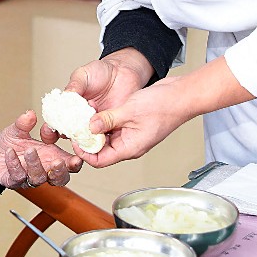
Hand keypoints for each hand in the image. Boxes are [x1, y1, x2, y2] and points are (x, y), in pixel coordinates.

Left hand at [0, 110, 81, 187]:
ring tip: (29, 150)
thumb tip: (30, 114)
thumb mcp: (17, 130)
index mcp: (51, 157)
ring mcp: (28, 177)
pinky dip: (14, 164)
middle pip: (60, 179)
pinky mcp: (12, 181)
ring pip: (38, 178)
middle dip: (60, 172)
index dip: (75, 164)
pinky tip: (10, 153)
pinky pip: (16, 176)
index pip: (69, 165)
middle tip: (57, 161)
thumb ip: (25, 124)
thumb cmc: (10, 143)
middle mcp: (43, 170)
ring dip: (35, 165)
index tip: (77, 158)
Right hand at [38, 51, 152, 143]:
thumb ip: (74, 85)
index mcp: (68, 108)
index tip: (49, 130)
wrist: (124, 73)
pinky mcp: (109, 129)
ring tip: (85, 134)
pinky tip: (99, 136)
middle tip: (66, 135)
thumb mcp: (83, 75)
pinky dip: (100, 141)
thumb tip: (64, 96)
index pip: (54, 122)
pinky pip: (103, 139)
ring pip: (85, 140)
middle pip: (67, 134)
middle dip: (64, 138)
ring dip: (83, 140)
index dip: (49, 129)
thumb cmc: (101, 72)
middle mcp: (79, 120)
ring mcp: (95, 125)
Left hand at [78, 59, 253, 168]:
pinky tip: (95, 113)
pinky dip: (104, 122)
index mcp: (130, 148)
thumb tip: (88, 127)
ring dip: (94, 130)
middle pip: (101, 151)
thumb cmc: (163, 106)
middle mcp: (130, 145)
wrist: (182, 96)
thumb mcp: (129, 111)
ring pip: (106, 139)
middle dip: (87, 141)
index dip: (84, 152)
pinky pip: (113, 128)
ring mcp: (132, 136)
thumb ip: (107, 120)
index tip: (74, 138)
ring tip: (81, 119)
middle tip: (74, 127)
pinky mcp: (133, 126)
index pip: (100, 160)